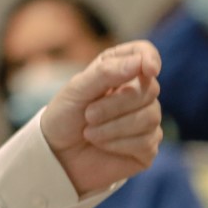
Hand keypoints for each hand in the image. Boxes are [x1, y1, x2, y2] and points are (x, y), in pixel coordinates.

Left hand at [40, 41, 162, 195]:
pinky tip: (102, 145)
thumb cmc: (65, 117)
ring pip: (150, 116)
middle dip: (116, 104)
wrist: (56, 155)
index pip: (144, 53)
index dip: (150, 58)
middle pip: (149, 89)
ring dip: (114, 127)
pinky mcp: (146, 146)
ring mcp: (145, 119)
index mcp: (119, 69)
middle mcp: (137, 92)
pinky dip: (119, 143)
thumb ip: (106, 73)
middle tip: (88, 115)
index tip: (148, 69)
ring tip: (89, 133)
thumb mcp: (77, 89)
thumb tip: (140, 63)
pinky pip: (147, 140)